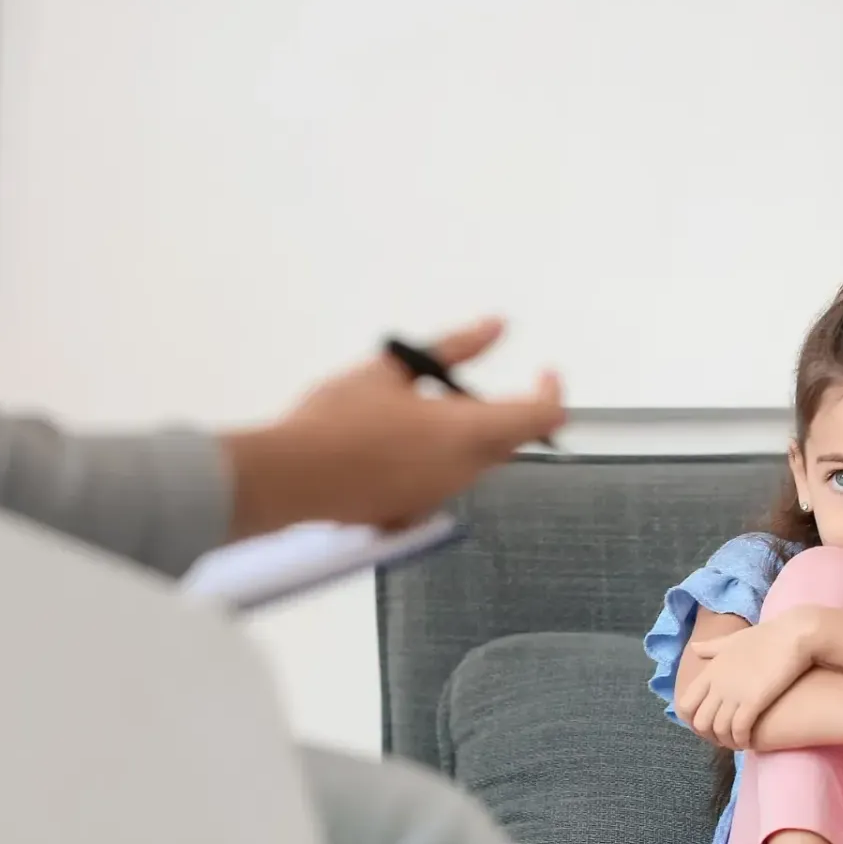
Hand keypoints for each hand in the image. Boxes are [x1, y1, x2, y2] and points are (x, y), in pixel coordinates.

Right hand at [221, 318, 564, 536]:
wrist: (290, 478)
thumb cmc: (338, 420)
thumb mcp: (392, 369)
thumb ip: (452, 347)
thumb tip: (495, 327)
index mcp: (467, 432)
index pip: (542, 417)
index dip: (552, 391)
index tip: (542, 372)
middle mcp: (463, 472)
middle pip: (508, 442)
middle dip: (499, 411)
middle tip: (456, 386)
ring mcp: (438, 499)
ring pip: (473, 463)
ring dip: (461, 436)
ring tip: (409, 412)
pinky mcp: (412, 516)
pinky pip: (439, 484)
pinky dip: (431, 461)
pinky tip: (389, 447)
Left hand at [682, 613, 816, 748]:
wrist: (793, 634)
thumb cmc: (766, 637)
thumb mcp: (732, 640)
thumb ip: (712, 648)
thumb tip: (695, 648)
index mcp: (709, 671)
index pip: (685, 704)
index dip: (692, 722)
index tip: (707, 726)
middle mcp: (717, 684)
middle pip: (699, 722)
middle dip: (709, 736)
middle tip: (722, 739)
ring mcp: (734, 693)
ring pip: (718, 729)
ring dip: (726, 741)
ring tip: (736, 743)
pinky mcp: (753, 701)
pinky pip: (739, 730)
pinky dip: (741, 740)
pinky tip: (748, 742)